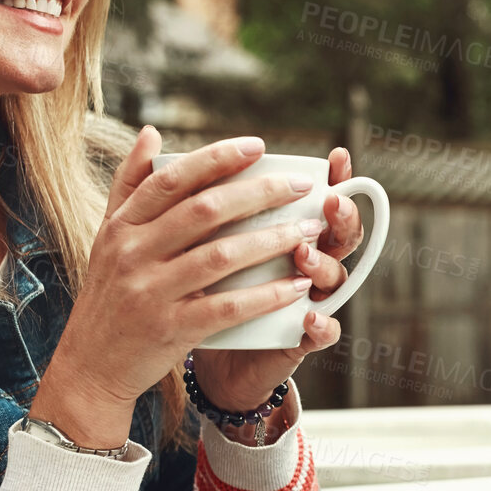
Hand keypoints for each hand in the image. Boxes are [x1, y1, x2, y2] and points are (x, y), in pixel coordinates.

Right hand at [31, 127, 324, 433]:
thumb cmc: (109, 296)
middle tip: (298, 185)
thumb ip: (130, 185)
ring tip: (310, 230)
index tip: (257, 146)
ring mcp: (150, 292)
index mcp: (122, 226)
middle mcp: (132, 254)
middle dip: (258, 193)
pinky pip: (227, 307)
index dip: (216, 159)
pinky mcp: (170, 329)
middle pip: (204, 210)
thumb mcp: (108, 237)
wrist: (90, 367)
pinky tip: (296, 285)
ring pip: (222, 256)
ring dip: (272, 240)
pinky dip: (265, 295)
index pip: (172, 179)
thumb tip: (152, 132)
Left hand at [189, 146, 362, 412]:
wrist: (203, 356)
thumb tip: (151, 134)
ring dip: (322, 263)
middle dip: (340, 215)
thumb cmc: (196, 287)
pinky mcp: (298, 339)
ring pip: (333, 278)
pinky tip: (308, 317)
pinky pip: (321, 332)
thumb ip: (176, 190)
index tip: (338, 157)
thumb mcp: (185, 239)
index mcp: (285, 231)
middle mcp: (304, 262)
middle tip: (330, 199)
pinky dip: (320, 325)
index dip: (336, 177)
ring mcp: (305, 300)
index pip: (320, 199)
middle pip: (338, 234)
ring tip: (304, 252)